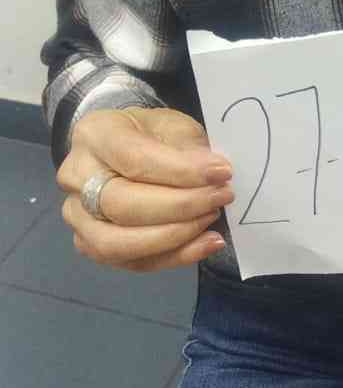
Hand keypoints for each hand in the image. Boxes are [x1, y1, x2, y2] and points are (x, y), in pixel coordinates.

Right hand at [57, 107, 234, 272]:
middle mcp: (76, 177)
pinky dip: (174, 257)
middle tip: (222, 197)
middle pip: (122, 205)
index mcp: (95, 135)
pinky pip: (132, 262)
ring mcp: (77, 216)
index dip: (181, 171)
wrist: (125, 148)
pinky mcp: (91, 245)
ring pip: (118, 243)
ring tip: (211, 219)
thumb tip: (215, 175)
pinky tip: (206, 243)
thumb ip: (189, 149)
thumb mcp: (172, 125)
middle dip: (180, 206)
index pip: (134, 159)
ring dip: (174, 237)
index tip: (222, 173)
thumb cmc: (150, 134)